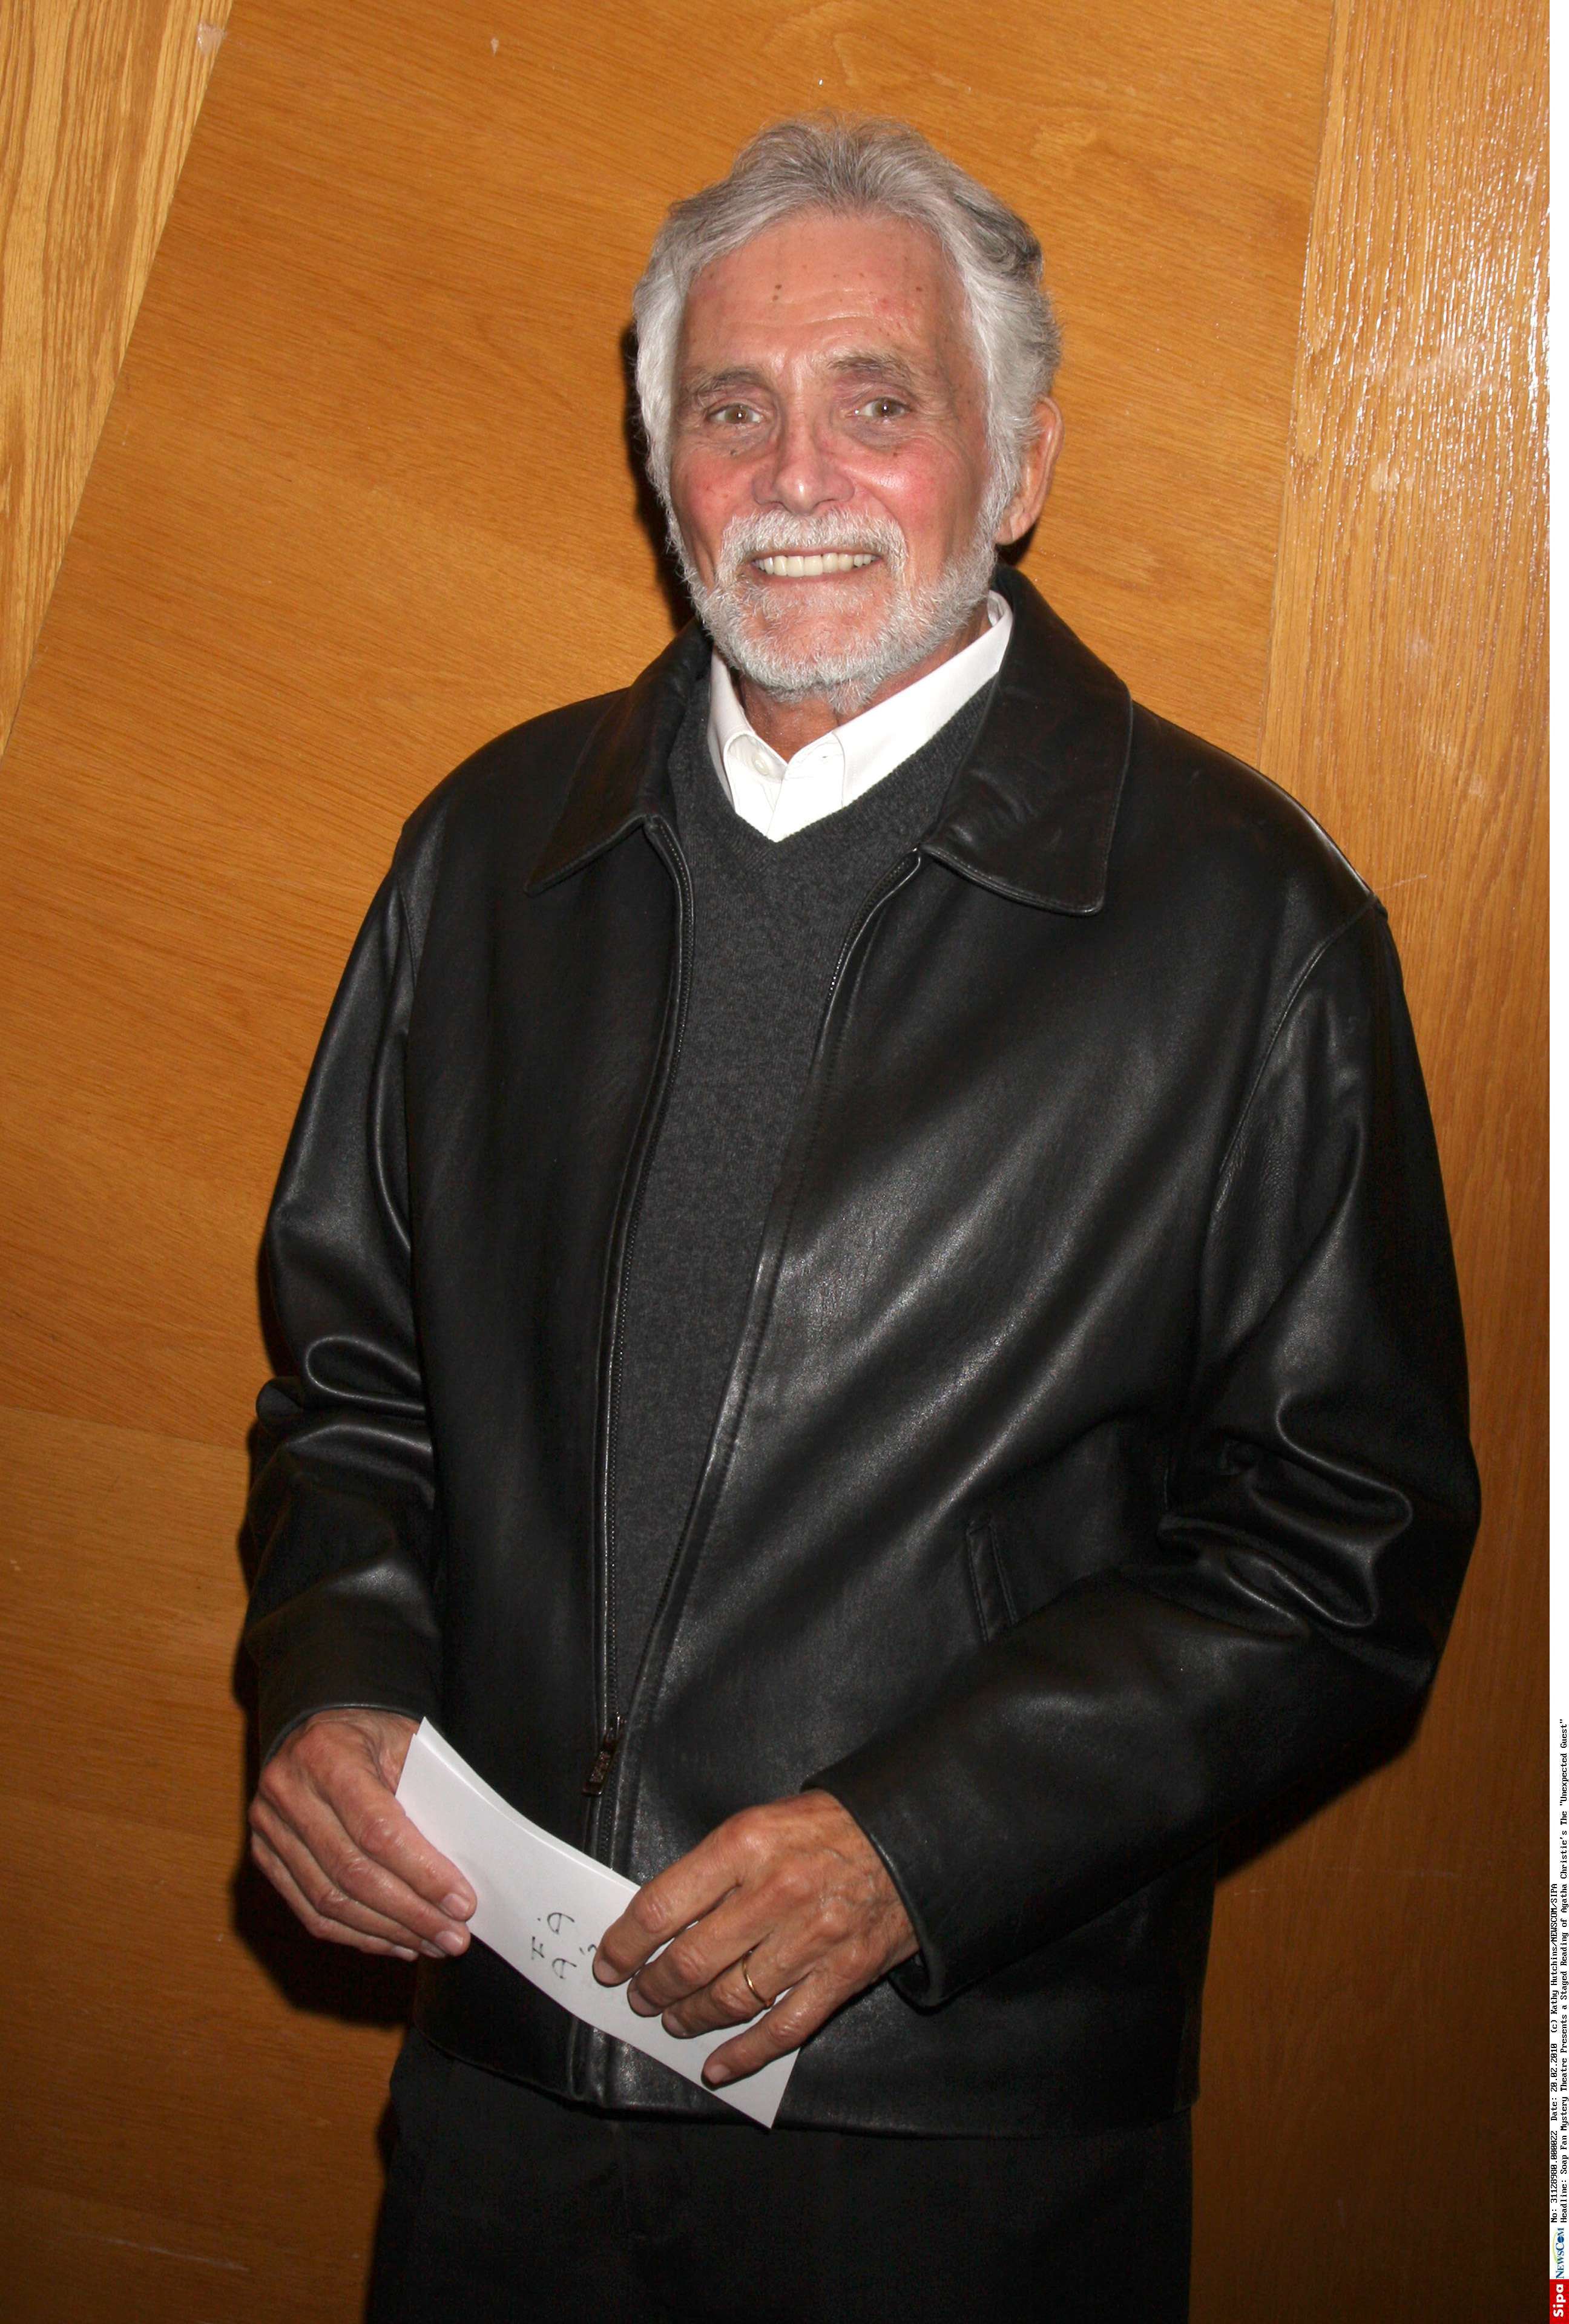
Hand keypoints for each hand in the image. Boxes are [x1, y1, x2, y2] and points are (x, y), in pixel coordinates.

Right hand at [248, 1709, 474, 1961]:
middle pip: (351, 1873)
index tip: (462, 1903)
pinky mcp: (264, 1855)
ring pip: (328, 1901)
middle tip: (454, 1938)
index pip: (377, 1829)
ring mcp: (269, 1827)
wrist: (318, 1720)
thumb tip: (461, 1868)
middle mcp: (288, 1792)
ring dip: (387, 1932)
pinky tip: (395, 1943)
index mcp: (327, 1755)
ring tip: (432, 1945)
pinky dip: (356, 1934)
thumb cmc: (372, 1733)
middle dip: (410, 1914)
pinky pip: (309, 1910)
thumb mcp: (407, 1742)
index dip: (421, 1873)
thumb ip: (427, 1796)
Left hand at [591, 1790, 915, 2086]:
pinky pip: (783, 2028)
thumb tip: (661, 1921)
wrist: (913, 1837)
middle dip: (653, 1988)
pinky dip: (744, 2054)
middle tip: (640, 1996)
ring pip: (730, 1999)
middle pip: (690, 1960)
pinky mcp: (844, 1975)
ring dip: (691, 2018)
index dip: (625, 1944)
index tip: (609, 1963)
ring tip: (674, 2020)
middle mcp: (776, 1892)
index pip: (662, 1906)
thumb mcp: (761, 1822)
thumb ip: (715, 1869)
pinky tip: (717, 2066)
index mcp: (747, 1844)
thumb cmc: (828, 1827)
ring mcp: (813, 1938)